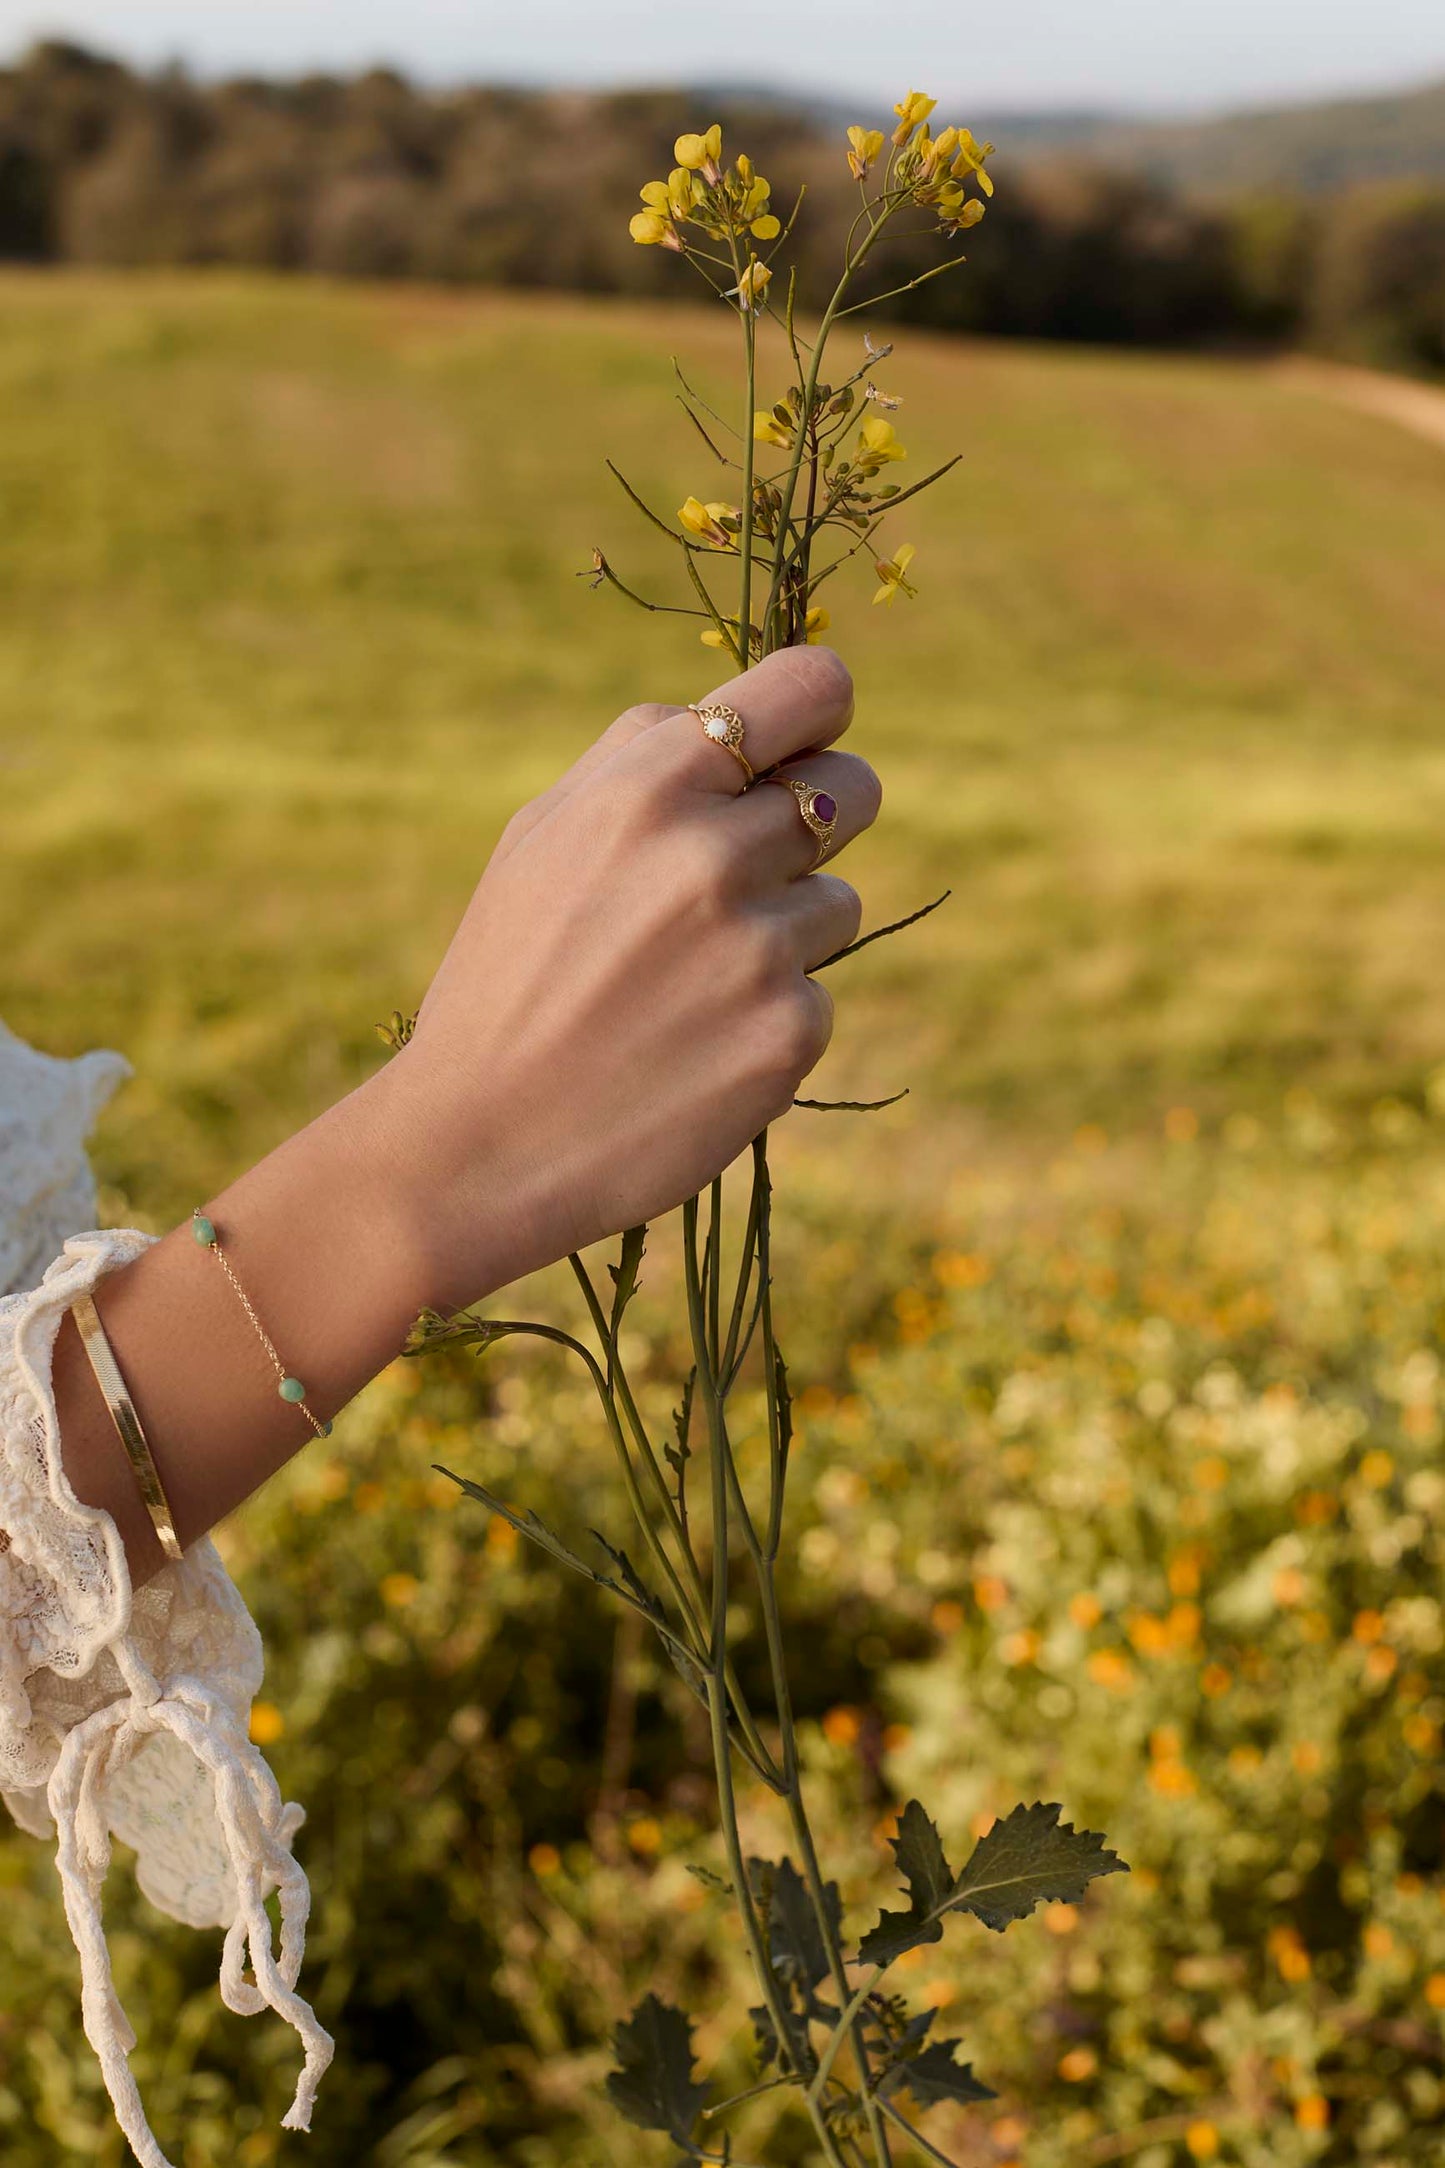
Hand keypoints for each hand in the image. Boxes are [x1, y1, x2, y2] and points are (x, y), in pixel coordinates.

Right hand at [382, 645, 879, 1308]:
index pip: (810, 689)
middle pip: (851, 790)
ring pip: (838, 902)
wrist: (479, 1146)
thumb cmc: (505, 982)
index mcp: (648, 786)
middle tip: (758, 866)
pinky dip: (768, 1019)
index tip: (806, 742)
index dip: (819, 712)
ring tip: (688, 982)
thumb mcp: (539, 838)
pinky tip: (692, 1049)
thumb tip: (725, 718)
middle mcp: (714, 854)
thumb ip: (637, 764)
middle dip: (823, 816)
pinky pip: (817, 997)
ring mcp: (760, 946)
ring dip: (785, 931)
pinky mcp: (789, 1032)